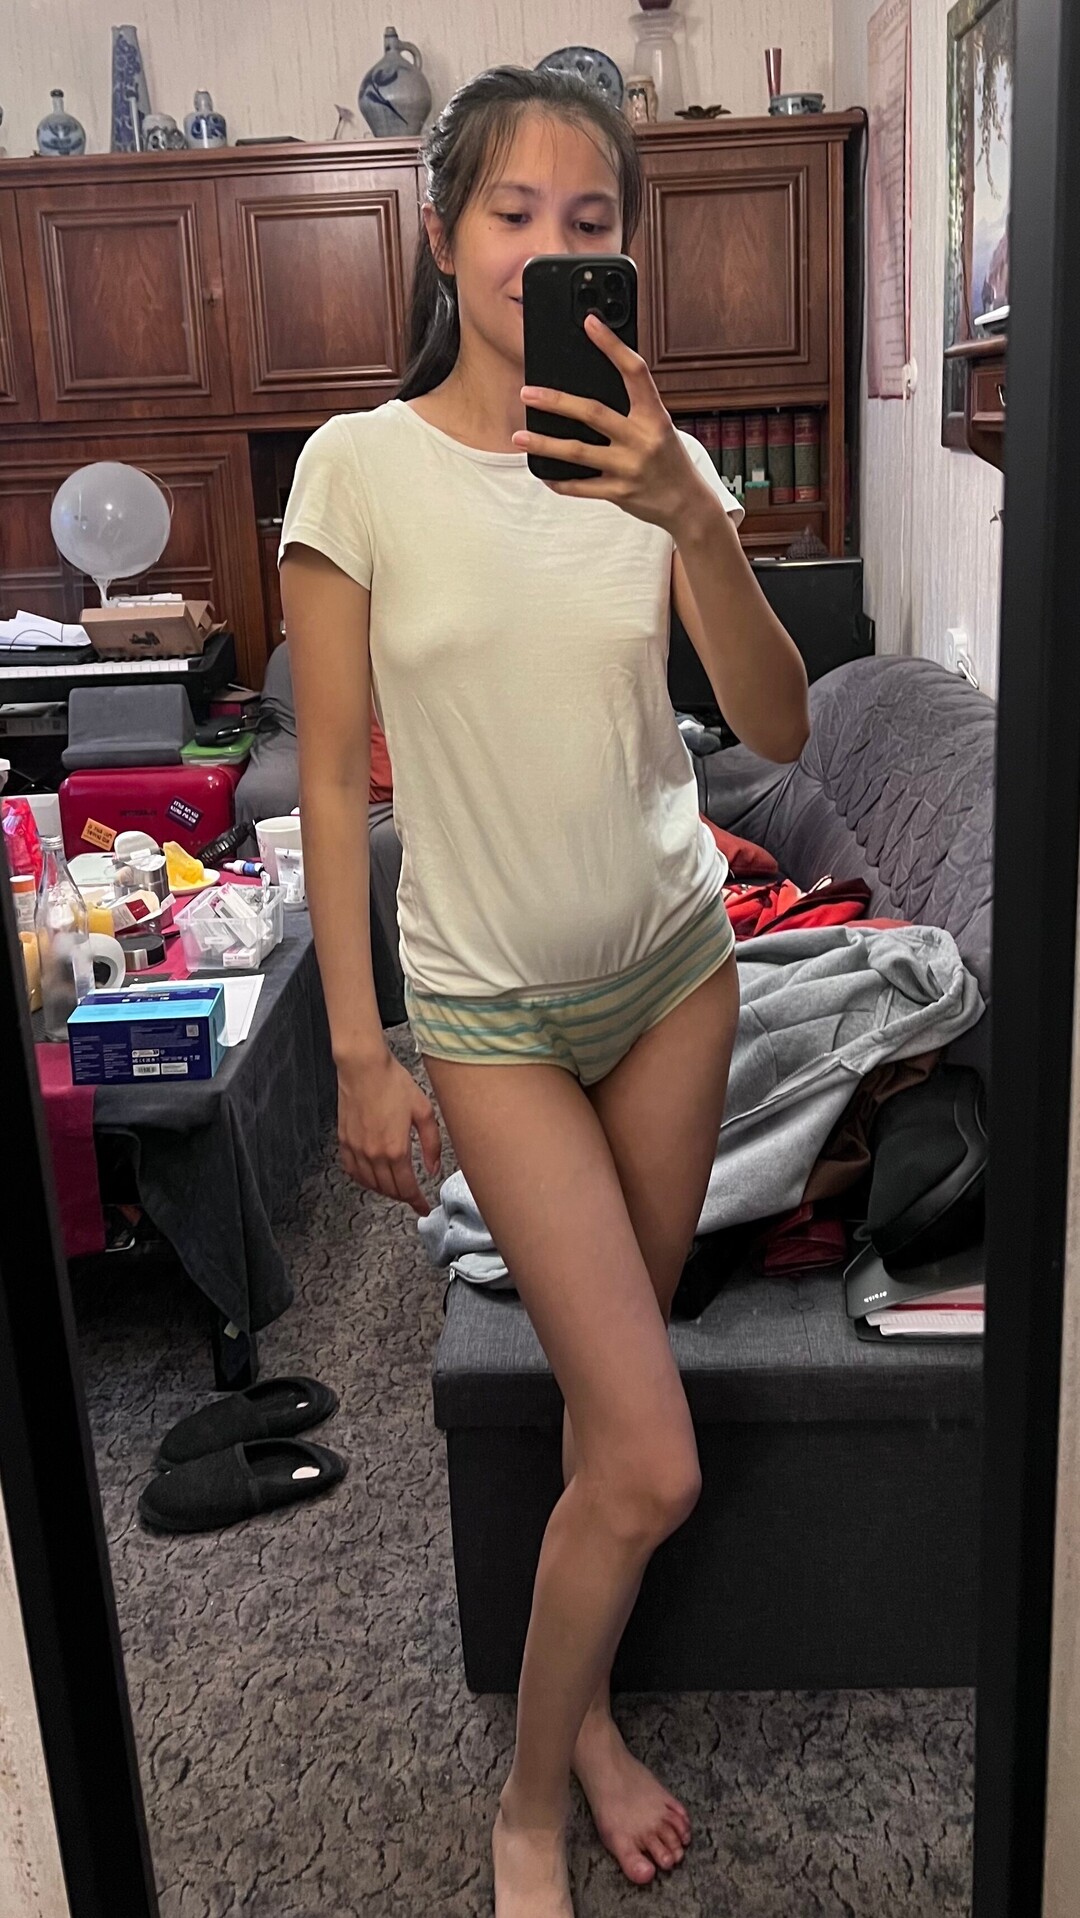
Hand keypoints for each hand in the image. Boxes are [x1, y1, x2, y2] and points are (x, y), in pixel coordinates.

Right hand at [336, 1047, 442, 1215]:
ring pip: (370, 1184)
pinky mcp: (344, 1141)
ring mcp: (356, 1149)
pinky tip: (372, 1177)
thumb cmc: (394, 1084)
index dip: (417, 1202)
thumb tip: (433, 1168)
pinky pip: (353, 1171)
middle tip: (413, 1197)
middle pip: (389, 1189)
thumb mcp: (423, 1112)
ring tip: (397, 1189)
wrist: (364, 1068)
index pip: (407, 1187)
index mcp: (396, 1149)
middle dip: (403, 1197)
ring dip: (385, 1191)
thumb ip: (431, 1144)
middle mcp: (373, 1154)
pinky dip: (364, 1180)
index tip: (423, 1208)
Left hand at [513, 312, 710, 534]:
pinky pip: (581, 487)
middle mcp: (642, 439)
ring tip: (520, 435)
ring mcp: (630, 467)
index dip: (612, 345)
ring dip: (545, 443)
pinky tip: (543, 473)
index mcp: (654, 416)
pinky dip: (559, 481)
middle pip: (593, 413)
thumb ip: (632, 410)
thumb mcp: (658, 427)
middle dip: (556, 401)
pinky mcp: (620, 493)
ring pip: (578, 452)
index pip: (633, 372)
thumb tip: (589, 390)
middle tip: (527, 393)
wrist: (688, 504)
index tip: (590, 323)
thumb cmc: (669, 460)